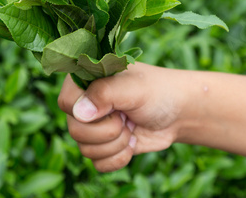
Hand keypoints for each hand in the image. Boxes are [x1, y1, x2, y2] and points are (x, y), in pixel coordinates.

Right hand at [58, 62, 189, 171]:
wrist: (179, 113)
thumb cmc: (158, 91)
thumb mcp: (134, 87)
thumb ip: (104, 93)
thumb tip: (79, 113)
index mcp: (85, 81)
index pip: (65, 102)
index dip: (87, 111)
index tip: (113, 107)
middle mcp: (84, 104)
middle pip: (75, 131)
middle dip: (108, 131)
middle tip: (126, 117)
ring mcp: (93, 127)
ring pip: (86, 150)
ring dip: (116, 144)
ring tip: (131, 127)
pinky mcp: (103, 146)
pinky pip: (98, 164)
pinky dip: (119, 158)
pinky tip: (132, 143)